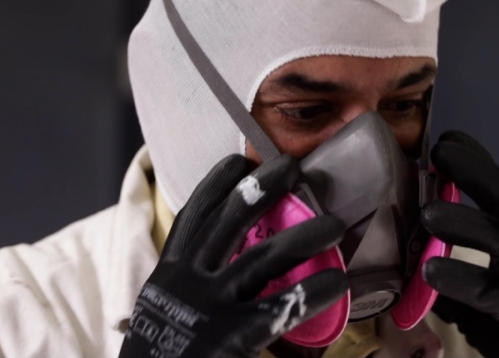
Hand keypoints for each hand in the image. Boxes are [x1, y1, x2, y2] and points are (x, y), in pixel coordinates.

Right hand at [119, 154, 348, 357]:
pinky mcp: (228, 338)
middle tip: (291, 166)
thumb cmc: (162, 355)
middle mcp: (184, 282)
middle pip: (228, 221)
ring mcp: (208, 308)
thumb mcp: (164, 314)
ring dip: (303, 236)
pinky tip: (337, 282)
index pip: (192, 217)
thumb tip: (225, 271)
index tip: (237, 160)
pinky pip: (280, 308)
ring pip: (262, 257)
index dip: (215, 184)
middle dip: (260, 187)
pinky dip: (312, 291)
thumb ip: (191, 289)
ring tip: (334, 224)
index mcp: (167, 275)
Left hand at [421, 131, 498, 357]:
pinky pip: (495, 294)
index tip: (450, 138)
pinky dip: (464, 280)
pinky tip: (434, 273)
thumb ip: (454, 280)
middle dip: (478, 173)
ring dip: (465, 223)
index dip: (480, 163)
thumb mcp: (483, 299)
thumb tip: (416, 266)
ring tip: (428, 212)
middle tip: (442, 152)